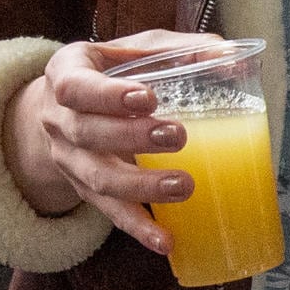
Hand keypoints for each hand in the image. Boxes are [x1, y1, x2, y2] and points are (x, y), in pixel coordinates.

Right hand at [4, 31, 230, 249]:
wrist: (65, 109)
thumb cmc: (113, 73)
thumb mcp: (135, 50)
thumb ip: (179, 49)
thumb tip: (231, 54)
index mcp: (65, 75)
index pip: (74, 86)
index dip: (107, 95)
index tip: (148, 98)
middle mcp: (59, 119)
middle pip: (87, 133)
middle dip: (132, 138)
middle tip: (178, 136)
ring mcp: (70, 159)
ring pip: (98, 179)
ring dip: (140, 186)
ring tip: (183, 186)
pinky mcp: (86, 190)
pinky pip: (110, 213)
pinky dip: (138, 228)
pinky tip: (165, 240)